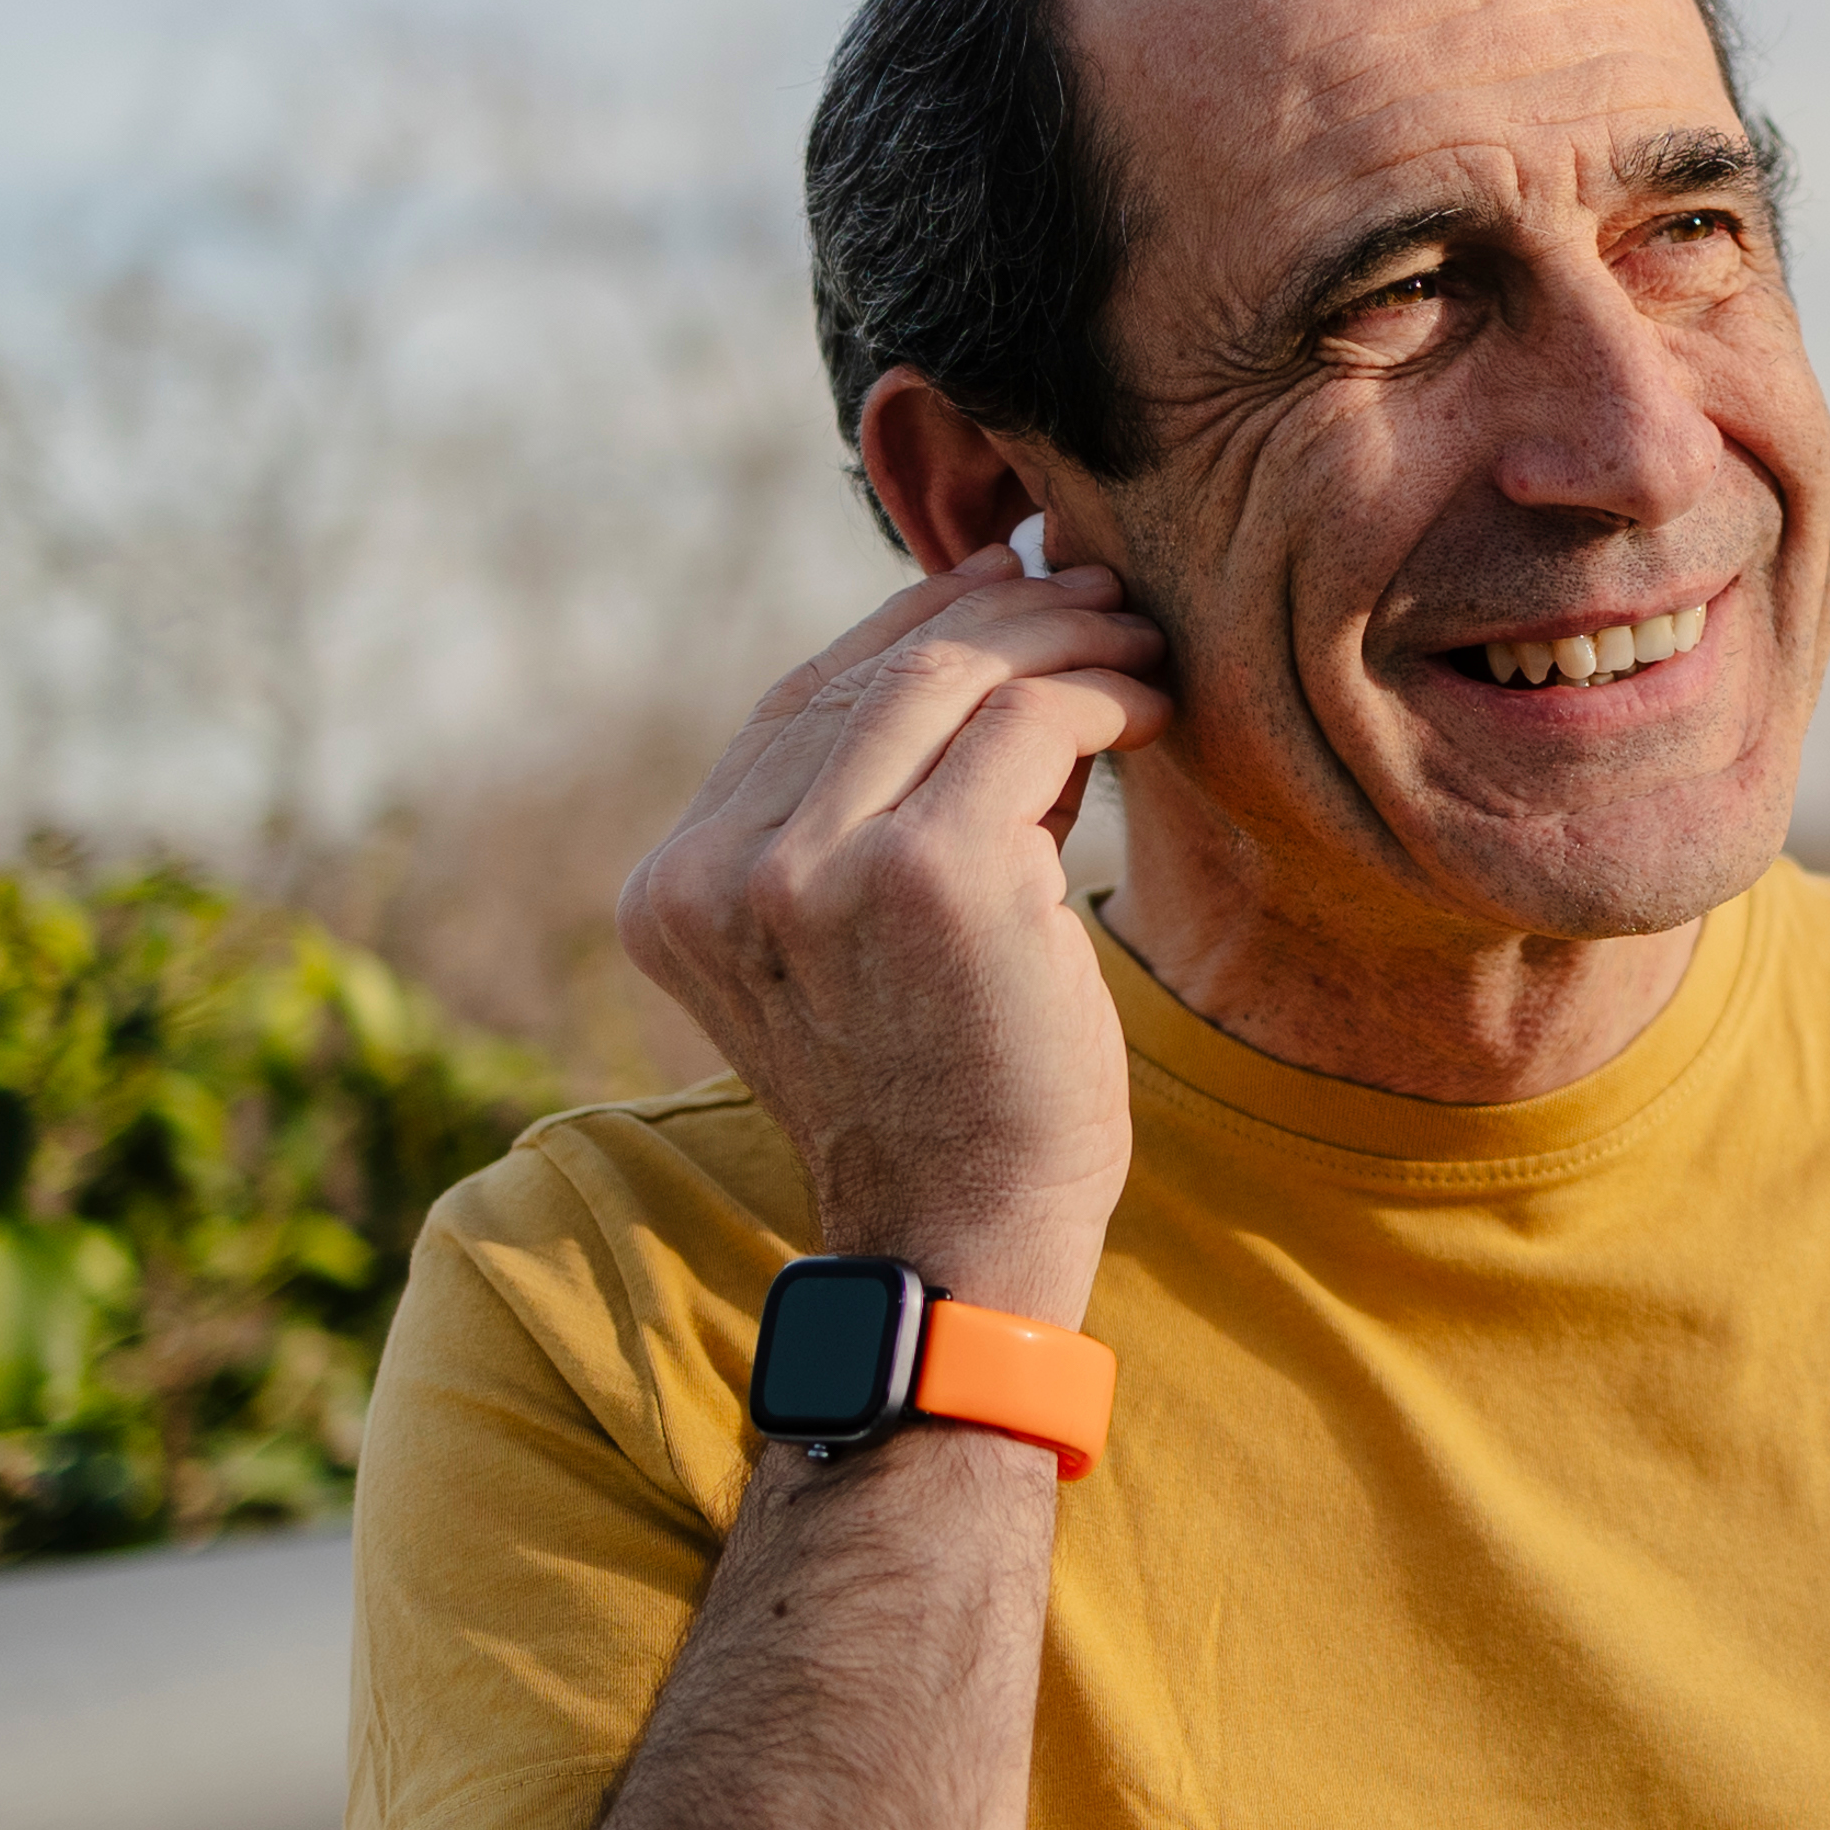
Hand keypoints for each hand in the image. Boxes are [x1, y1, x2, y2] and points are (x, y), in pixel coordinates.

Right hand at [621, 547, 1168, 1320]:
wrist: (968, 1242)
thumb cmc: (944, 1102)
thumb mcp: (857, 950)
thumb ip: (869, 815)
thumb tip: (985, 641)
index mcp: (676, 889)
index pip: (796, 706)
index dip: (906, 629)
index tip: (1000, 586)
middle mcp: (720, 872)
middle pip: (872, 676)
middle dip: (998, 618)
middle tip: (1092, 597)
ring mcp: (813, 870)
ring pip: (952, 678)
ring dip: (1060, 643)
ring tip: (1135, 643)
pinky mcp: (931, 874)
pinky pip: (1029, 724)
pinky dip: (1102, 695)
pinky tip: (1153, 707)